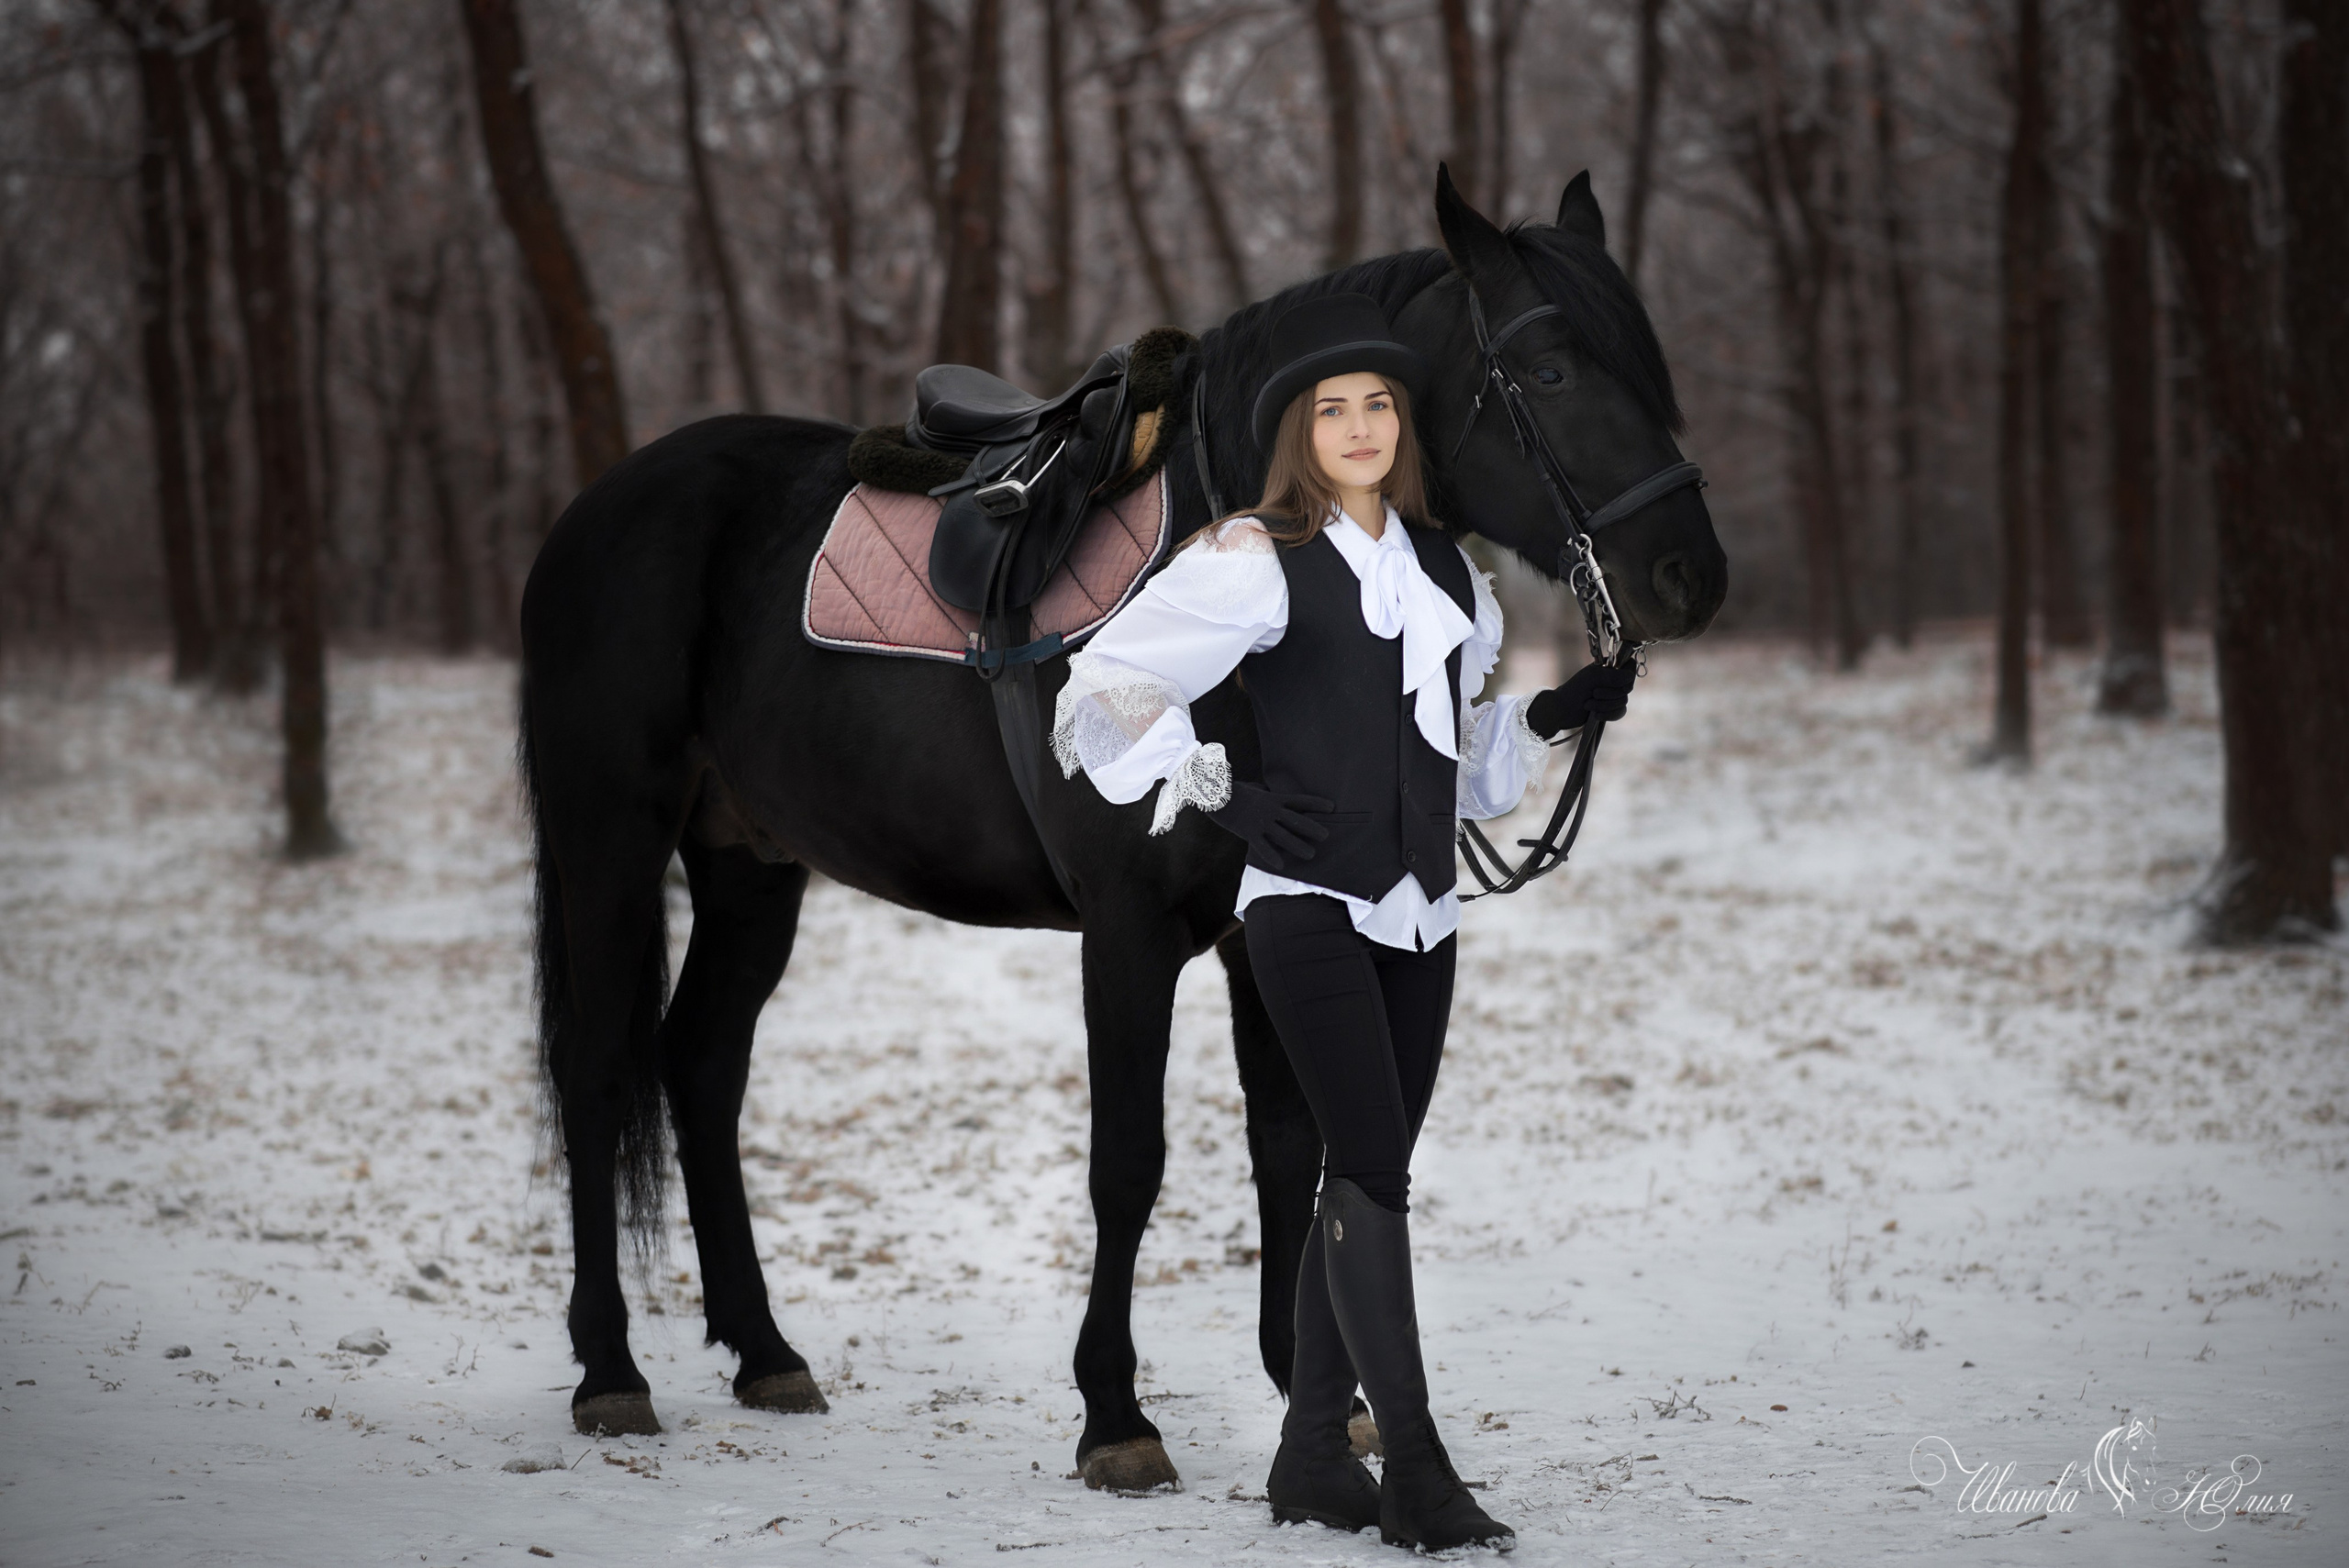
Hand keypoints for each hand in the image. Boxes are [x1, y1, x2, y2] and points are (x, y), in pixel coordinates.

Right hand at [1206, 782, 1332, 869]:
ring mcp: (1261, 822)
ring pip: (1284, 836)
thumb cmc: (1234, 790)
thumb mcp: (1254, 788)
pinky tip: (1281, 866)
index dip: (1317, 803)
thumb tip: (1267, 793)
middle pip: (1297, 820)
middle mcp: (1271, 810)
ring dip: (1298, 846)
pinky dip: (1272, 856)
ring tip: (1311, 854)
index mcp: (1274, 798)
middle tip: (1326, 836)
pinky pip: (1262, 846)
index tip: (1332, 807)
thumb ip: (1264, 793)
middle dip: (1312, 828)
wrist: (1215, 795)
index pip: (1300, 800)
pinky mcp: (1249, 832)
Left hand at [1525, 661, 1635, 738]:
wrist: (1562, 710)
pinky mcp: (1610, 710)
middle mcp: (1613, 681)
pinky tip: (1595, 715)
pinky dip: (1608, 715)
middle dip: (1609, 694)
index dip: (1628, 676)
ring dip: (1604, 705)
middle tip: (1593, 693)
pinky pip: (1620, 712)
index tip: (1621, 682)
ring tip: (1588, 705)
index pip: (1630, 666)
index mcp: (1609, 668)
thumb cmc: (1574, 689)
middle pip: (1627, 687)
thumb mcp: (1592, 677)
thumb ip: (1613, 676)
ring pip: (1623, 701)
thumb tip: (1630, 677)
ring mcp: (1612, 696)